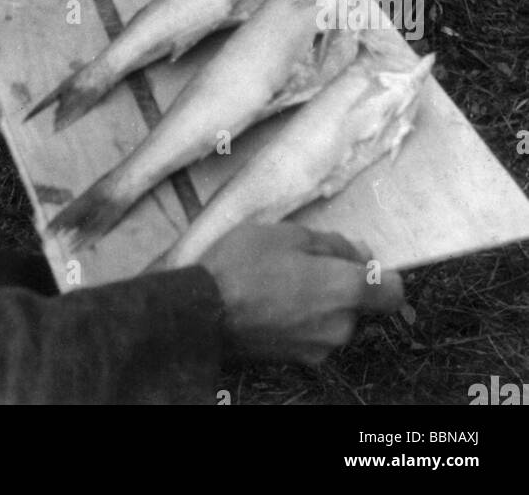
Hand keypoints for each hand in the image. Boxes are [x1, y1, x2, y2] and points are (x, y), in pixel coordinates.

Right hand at [200, 222, 403, 366]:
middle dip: (338, 282)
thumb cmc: (244, 264)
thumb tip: (360, 254)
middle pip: (356, 302)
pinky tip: (270, 301)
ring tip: (279, 280)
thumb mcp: (288, 234)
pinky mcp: (297, 360)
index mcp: (344, 291)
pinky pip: (312, 333)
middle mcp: (341, 327)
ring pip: (333, 318)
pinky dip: (301, 318)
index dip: (382, 275)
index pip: (393, 292)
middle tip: (300, 261)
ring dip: (318, 301)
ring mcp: (319, 348)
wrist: (202, 312)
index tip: (359, 262)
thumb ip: (332, 244)